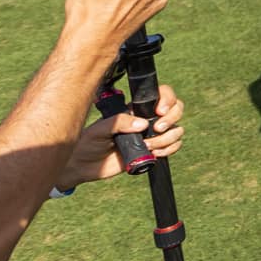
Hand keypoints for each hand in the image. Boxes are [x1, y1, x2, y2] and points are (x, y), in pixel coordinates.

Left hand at [57, 85, 184, 187]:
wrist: (83, 165)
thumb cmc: (88, 143)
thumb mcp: (100, 129)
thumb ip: (119, 123)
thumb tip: (143, 124)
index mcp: (135, 110)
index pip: (160, 95)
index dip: (167, 99)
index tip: (160, 111)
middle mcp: (147, 120)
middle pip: (176, 110)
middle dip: (171, 119)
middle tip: (157, 129)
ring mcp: (151, 135)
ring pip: (176, 130)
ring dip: (167, 138)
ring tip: (148, 146)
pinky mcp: (153, 151)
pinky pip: (173, 146)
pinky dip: (169, 150)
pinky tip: (155, 153)